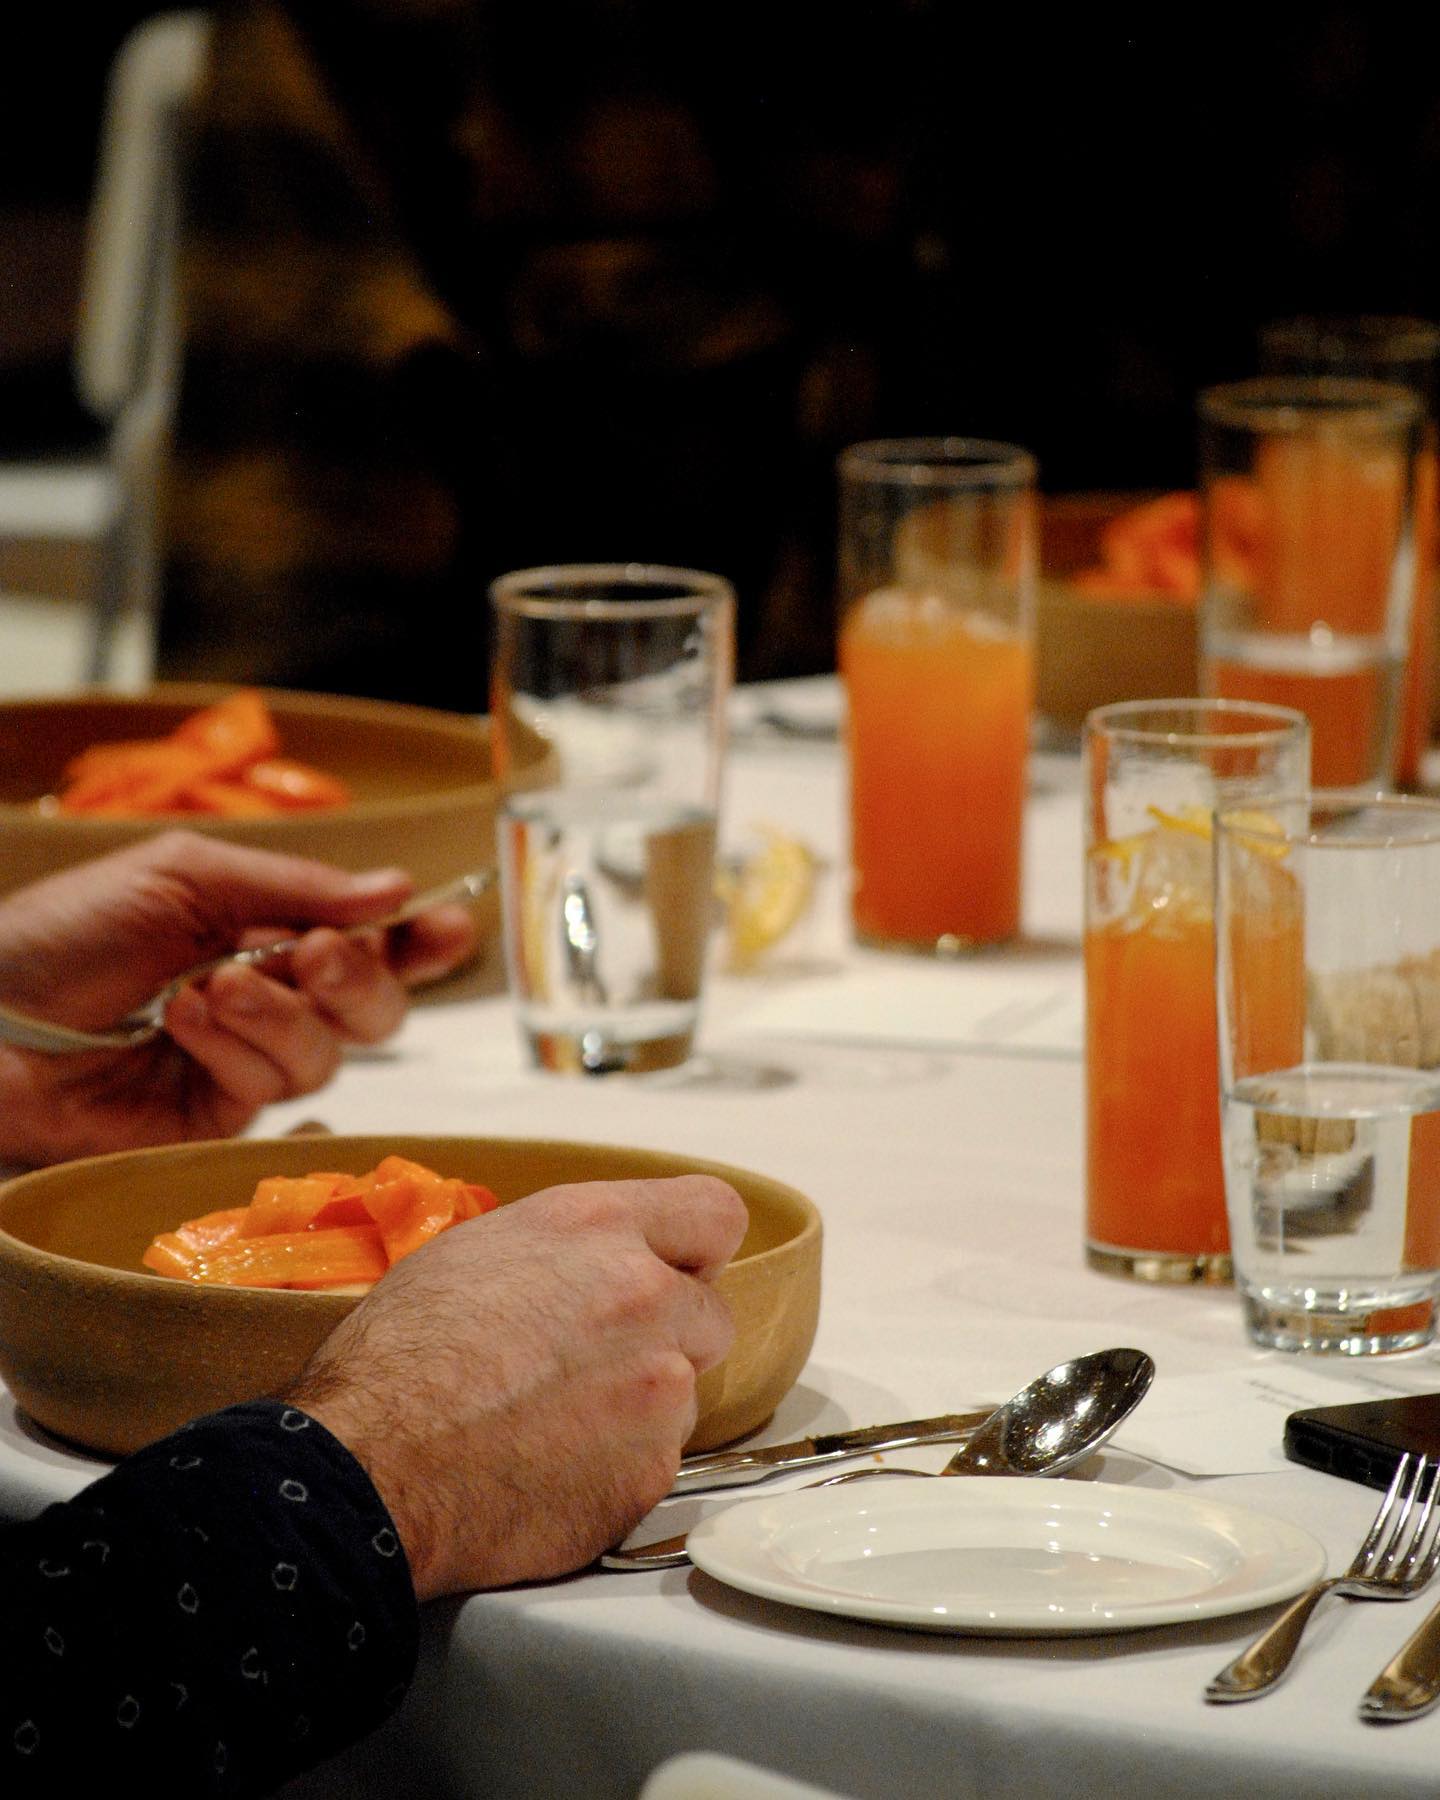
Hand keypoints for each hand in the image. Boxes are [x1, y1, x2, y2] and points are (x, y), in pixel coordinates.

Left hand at [0, 830, 477, 1163]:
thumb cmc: (65, 932)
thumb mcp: (183, 877)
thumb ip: (293, 887)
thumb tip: (395, 891)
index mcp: (266, 930)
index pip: (368, 938)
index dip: (418, 939)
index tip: (451, 927)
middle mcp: (269, 998)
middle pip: (375, 1008)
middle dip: (361, 978)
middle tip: (317, 954)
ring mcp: (244, 1062)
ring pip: (328, 1054)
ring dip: (279, 1013)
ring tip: (209, 987)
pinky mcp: (216, 1118)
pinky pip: (270, 1089)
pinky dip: (236, 1049)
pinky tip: (183, 1023)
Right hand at [288, 1175, 746, 1599]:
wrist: (370, 1465)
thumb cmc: (397, 1358)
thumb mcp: (476, 1251)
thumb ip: (568, 1251)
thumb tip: (599, 1265)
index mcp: (597, 1227)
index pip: (715, 1213)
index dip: (694, 1249)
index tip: (675, 1271)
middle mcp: (644, 1296)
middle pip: (711, 1313)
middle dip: (667, 1336)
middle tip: (595, 1363)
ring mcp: (657, 1387)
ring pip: (684, 1393)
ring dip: (641, 1405)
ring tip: (552, 1422)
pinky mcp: (650, 1470)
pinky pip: (656, 1461)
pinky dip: (616, 1467)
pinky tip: (548, 1467)